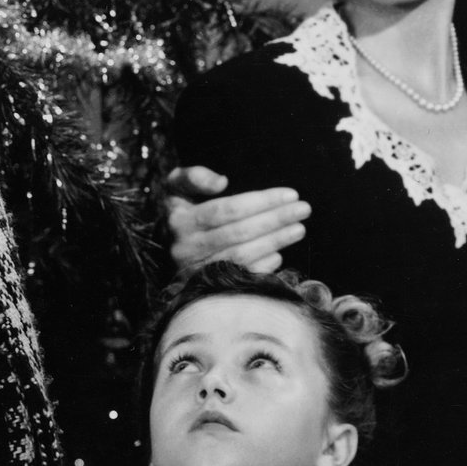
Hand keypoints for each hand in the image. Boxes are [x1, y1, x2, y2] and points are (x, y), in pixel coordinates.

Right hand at [163, 166, 308, 273]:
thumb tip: (222, 182)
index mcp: (180, 220)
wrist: (162, 249)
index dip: (261, 202)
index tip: (290, 194)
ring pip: (243, 256)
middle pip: (239, 233)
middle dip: (275, 220)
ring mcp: (196, 271)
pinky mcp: (207, 289)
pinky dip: (263, 267)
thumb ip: (194, 176)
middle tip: (304, 209)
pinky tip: (280, 255)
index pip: (226, 210)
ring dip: (275, 242)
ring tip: (299, 229)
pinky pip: (241, 278)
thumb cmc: (179, 211)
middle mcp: (186, 248)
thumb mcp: (176, 188)